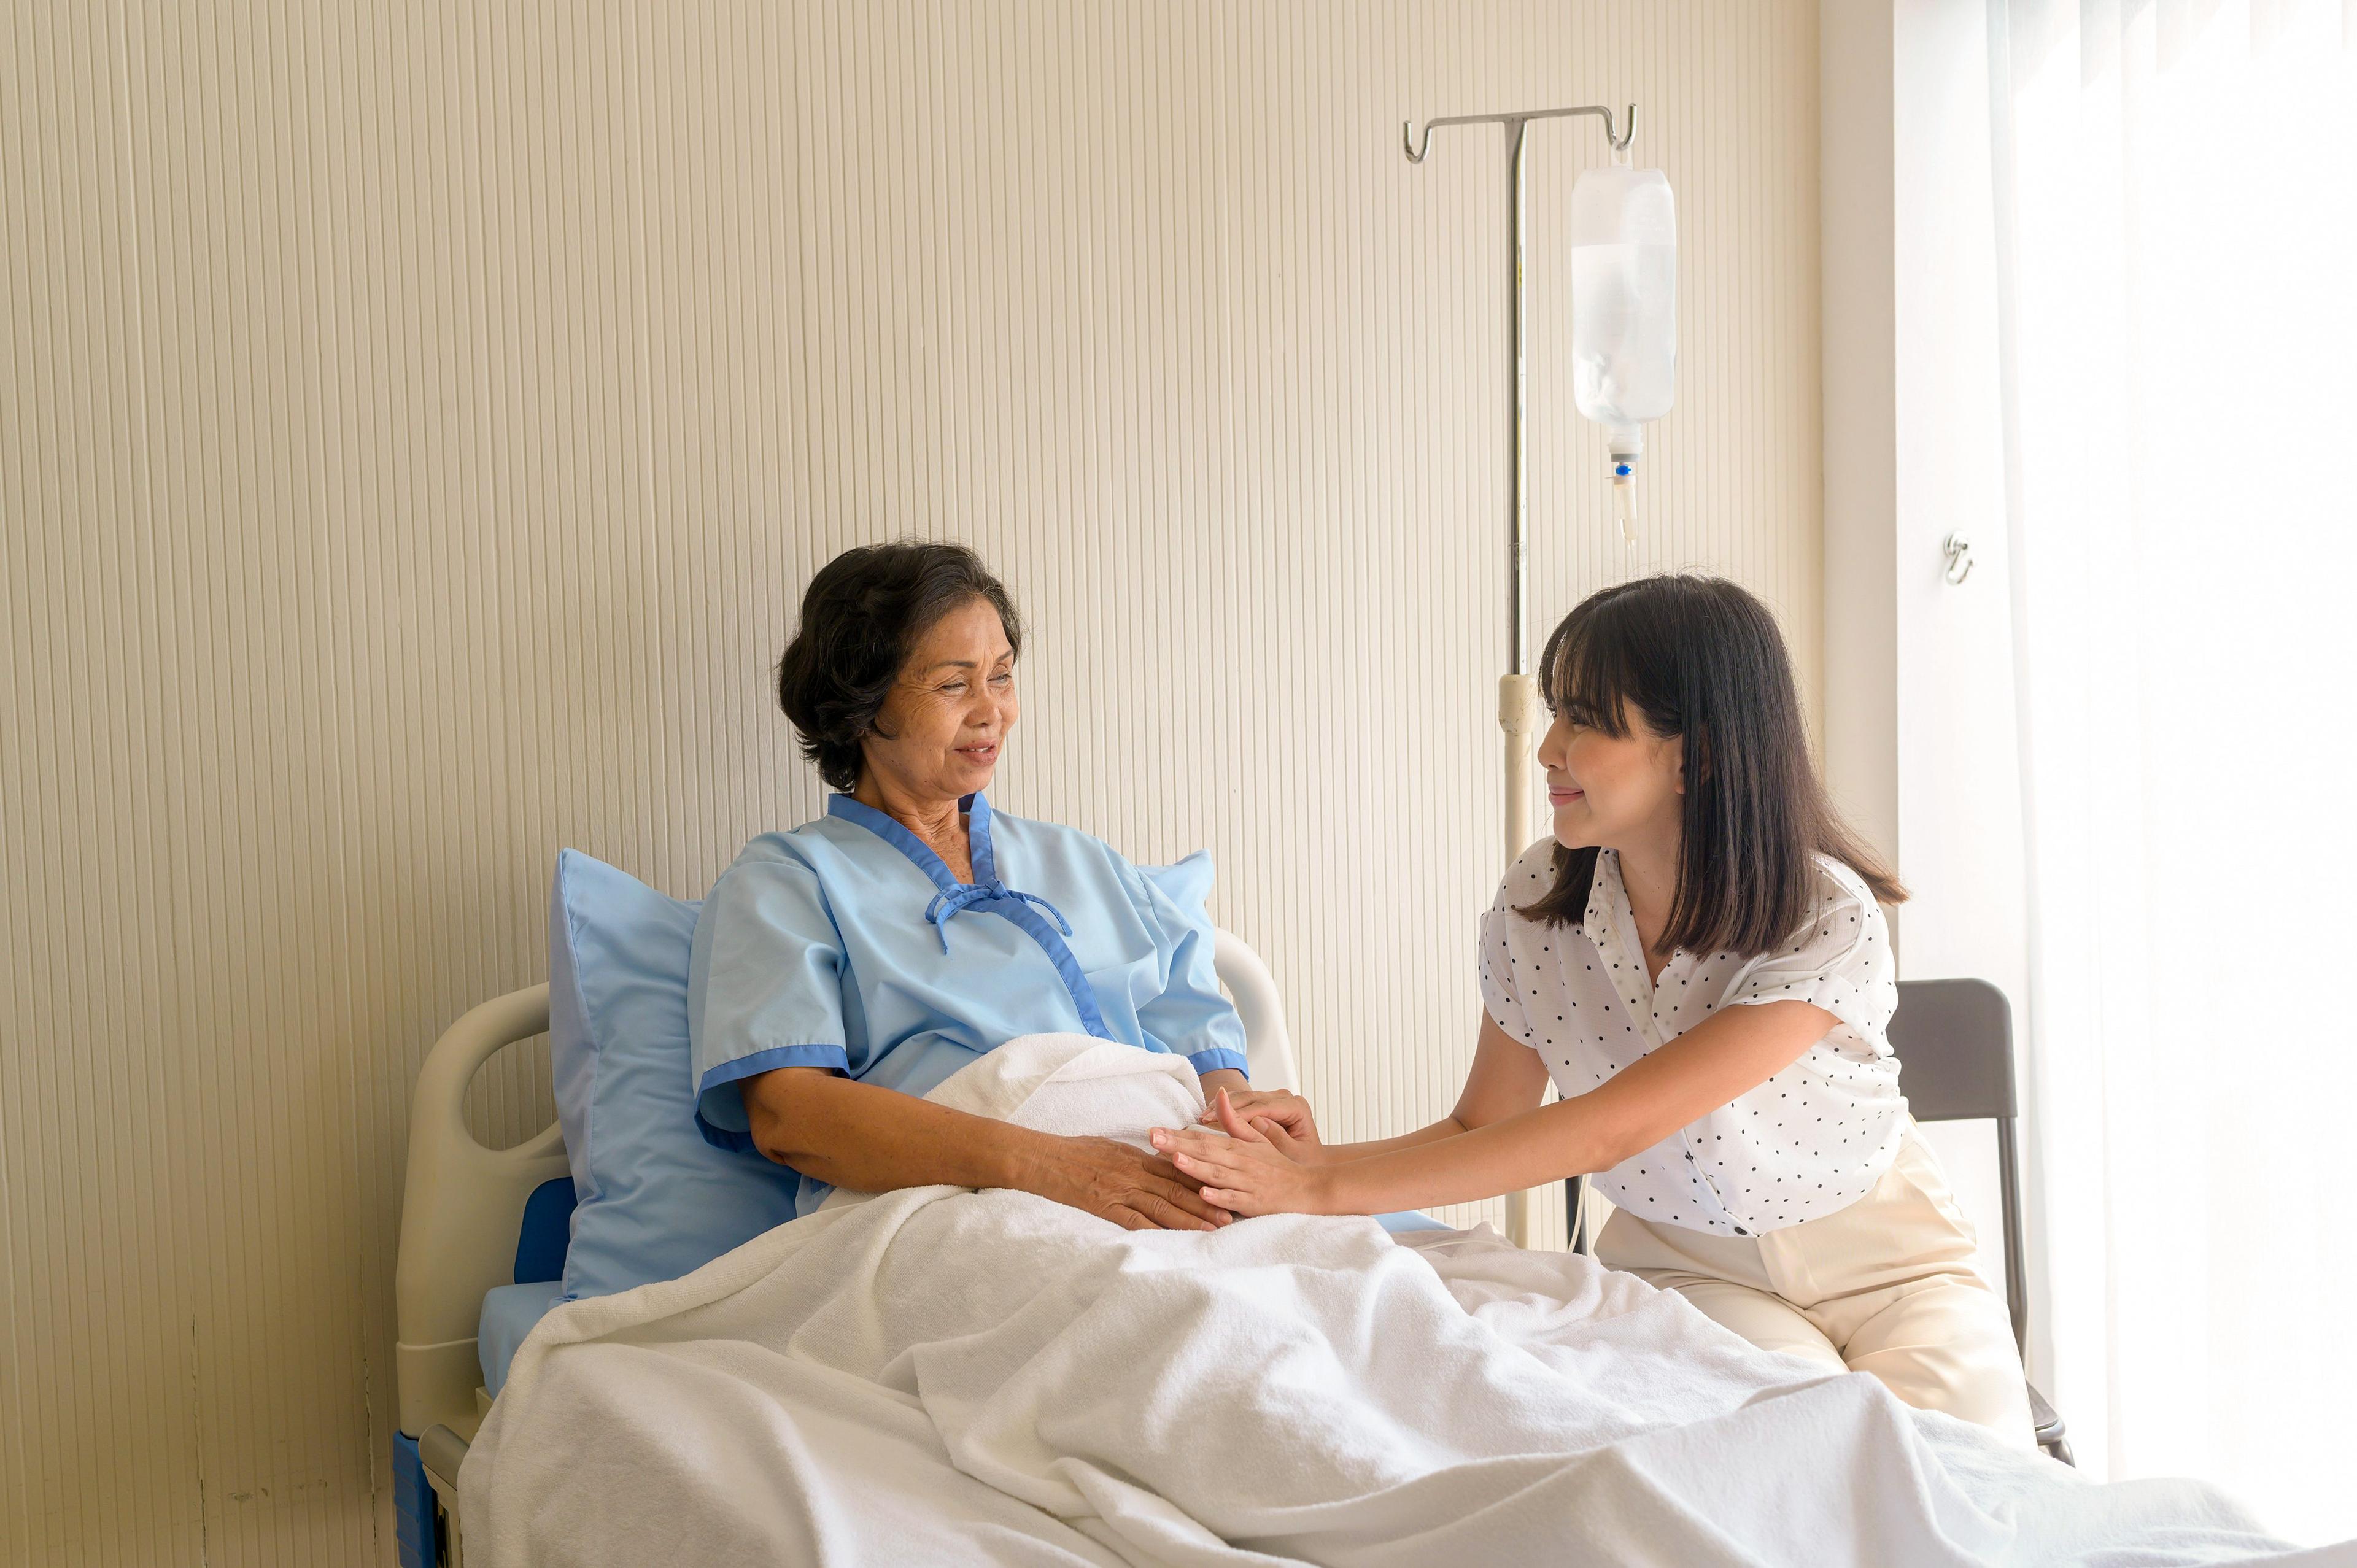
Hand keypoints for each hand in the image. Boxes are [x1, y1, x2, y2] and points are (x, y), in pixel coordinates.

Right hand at [1025, 1134, 1233, 1231]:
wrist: (1043, 1158)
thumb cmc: (1073, 1152)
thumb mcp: (1110, 1148)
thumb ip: (1135, 1160)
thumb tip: (1155, 1166)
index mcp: (1136, 1157)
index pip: (1176, 1170)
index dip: (1202, 1181)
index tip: (1223, 1189)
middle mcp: (1134, 1172)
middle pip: (1177, 1189)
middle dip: (1206, 1202)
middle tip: (1231, 1214)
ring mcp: (1120, 1189)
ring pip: (1163, 1206)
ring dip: (1190, 1218)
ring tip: (1214, 1229)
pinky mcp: (1105, 1206)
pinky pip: (1135, 1221)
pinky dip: (1157, 1231)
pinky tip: (1174, 1241)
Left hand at [1151, 1090, 1335, 1217]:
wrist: (1305, 1188)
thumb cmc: (1276, 1165)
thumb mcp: (1256, 1139)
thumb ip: (1234, 1119)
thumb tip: (1219, 1092)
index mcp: (1237, 1147)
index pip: (1202, 1138)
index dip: (1177, 1134)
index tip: (1154, 1130)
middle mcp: (1239, 1163)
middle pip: (1205, 1152)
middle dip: (1177, 1145)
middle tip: (1153, 1138)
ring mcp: (1245, 1183)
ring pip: (1217, 1174)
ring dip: (1196, 1167)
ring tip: (1176, 1159)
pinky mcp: (1252, 1203)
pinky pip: (1234, 1200)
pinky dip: (1219, 1197)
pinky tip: (1203, 1194)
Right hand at [1196, 1086, 1322, 1159]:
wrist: (1308, 1163)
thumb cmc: (1303, 1161)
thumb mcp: (1295, 1155)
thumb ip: (1278, 1139)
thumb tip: (1257, 1121)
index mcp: (1296, 1107)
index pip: (1262, 1107)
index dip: (1238, 1113)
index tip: (1217, 1121)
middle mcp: (1285, 1098)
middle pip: (1250, 1098)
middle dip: (1225, 1107)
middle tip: (1203, 1118)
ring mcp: (1273, 1098)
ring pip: (1243, 1096)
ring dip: (1221, 1106)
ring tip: (1202, 1118)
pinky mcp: (1262, 1103)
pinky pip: (1240, 1101)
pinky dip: (1224, 1107)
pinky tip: (1209, 1116)